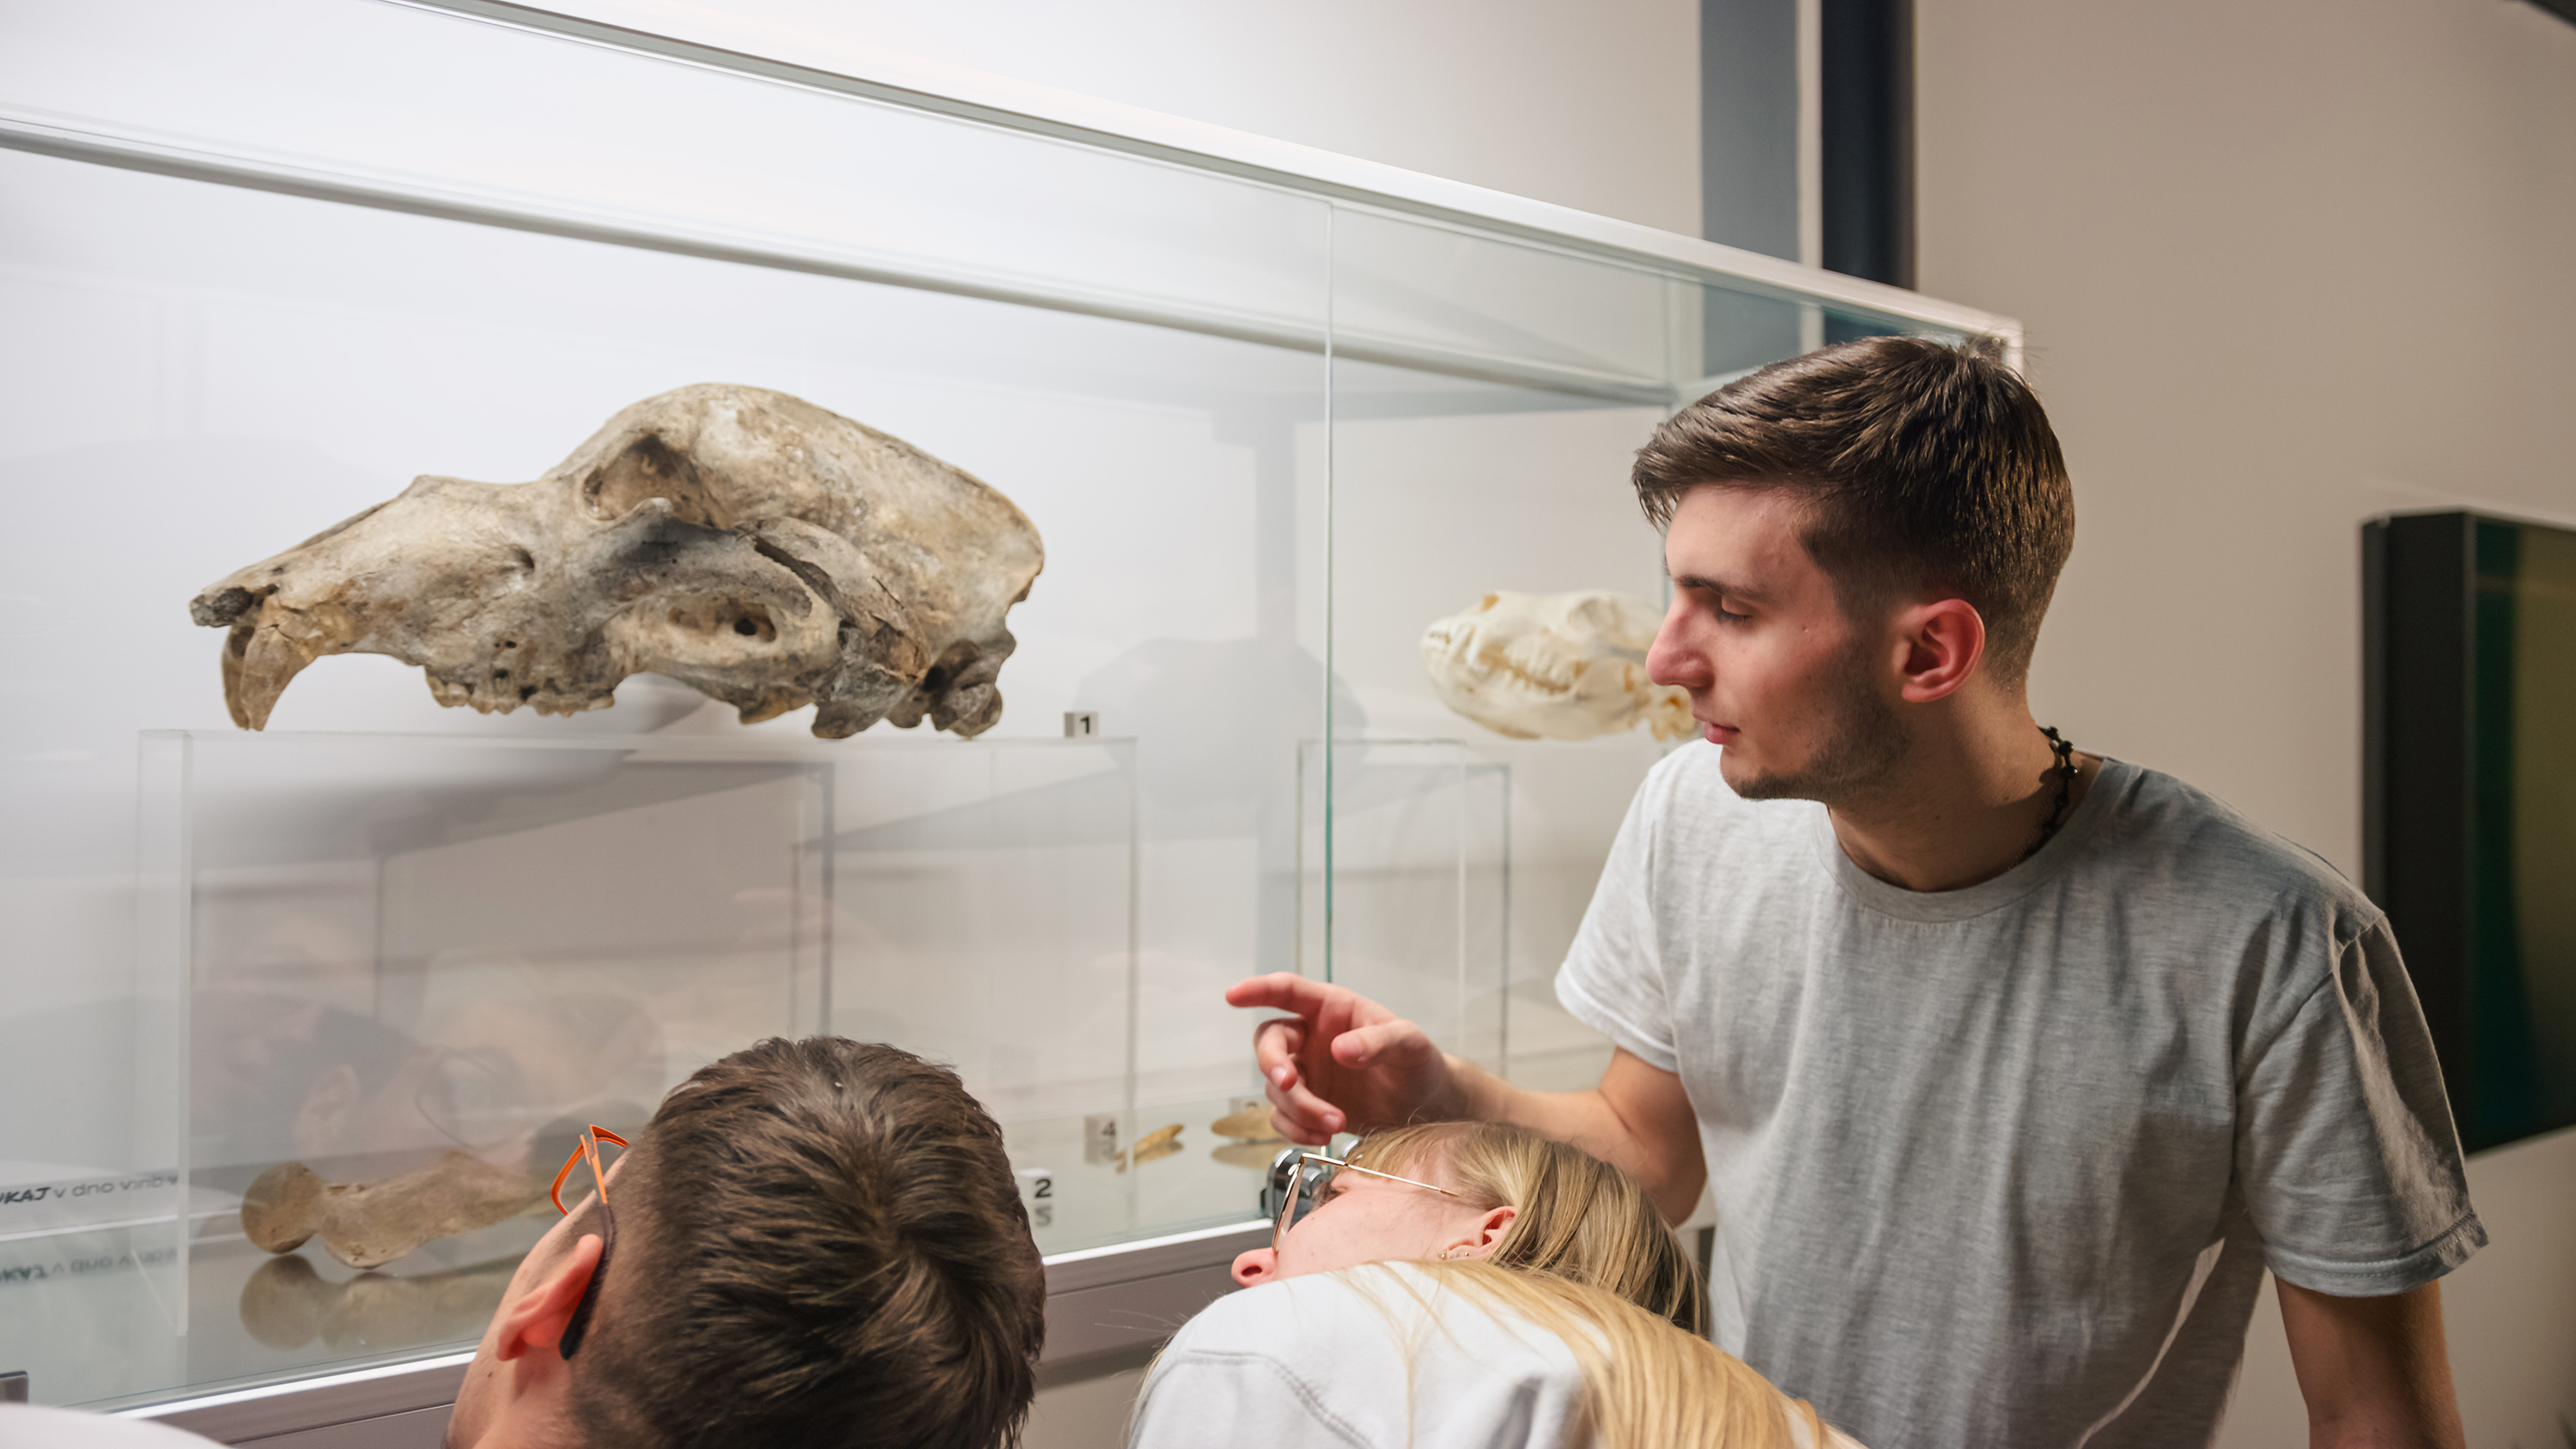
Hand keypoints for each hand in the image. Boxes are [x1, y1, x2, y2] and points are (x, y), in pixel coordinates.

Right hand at [1225, 974, 1465, 1143]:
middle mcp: (1312, 1038)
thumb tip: (1340, 1049)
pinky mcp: (1307, 1106)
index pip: (1288, 991)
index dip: (1258, 990)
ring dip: (1298, 1107)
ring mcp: (1307, 1073)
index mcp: (1332, 1010)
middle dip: (1273, 1063)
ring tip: (1335, 1123)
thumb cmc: (1419, 1064)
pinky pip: (1281, 1117)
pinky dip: (1294, 1129)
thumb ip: (1378, 1041)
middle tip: (1290, 1083)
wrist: (1427, 1109)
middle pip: (1269, 1042)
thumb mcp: (1410, 1044)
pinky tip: (1321, 1135)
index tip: (1233, 995)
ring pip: (1276, 1087)